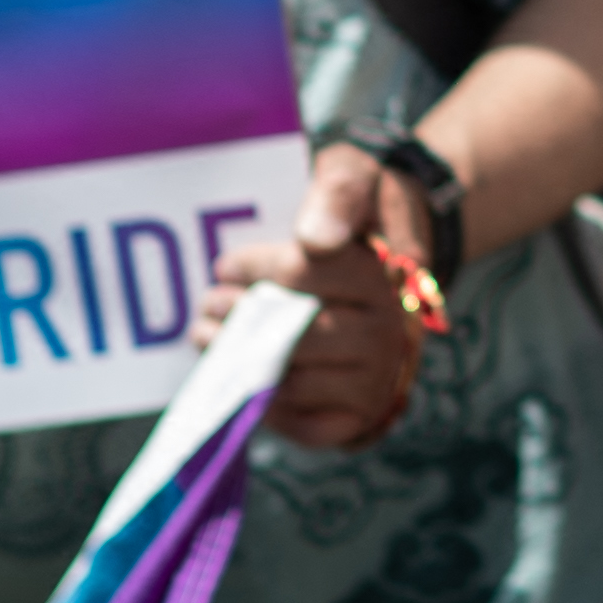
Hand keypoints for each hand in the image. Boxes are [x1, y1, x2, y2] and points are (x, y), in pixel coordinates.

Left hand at [211, 143, 429, 449]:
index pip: (300, 272)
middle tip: (209, 304)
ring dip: (237, 362)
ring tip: (211, 337)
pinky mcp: (362, 416)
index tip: (227, 265)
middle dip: (237, 318)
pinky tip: (249, 378)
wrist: (393, 265)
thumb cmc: (357, 215)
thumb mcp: (351, 176)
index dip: (252, 268)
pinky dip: (268, 409)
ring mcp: (379, 377)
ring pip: (290, 381)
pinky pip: (304, 426)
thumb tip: (316, 239)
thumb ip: (338, 192)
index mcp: (387, 269)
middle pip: (290, 331)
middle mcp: (391, 328)